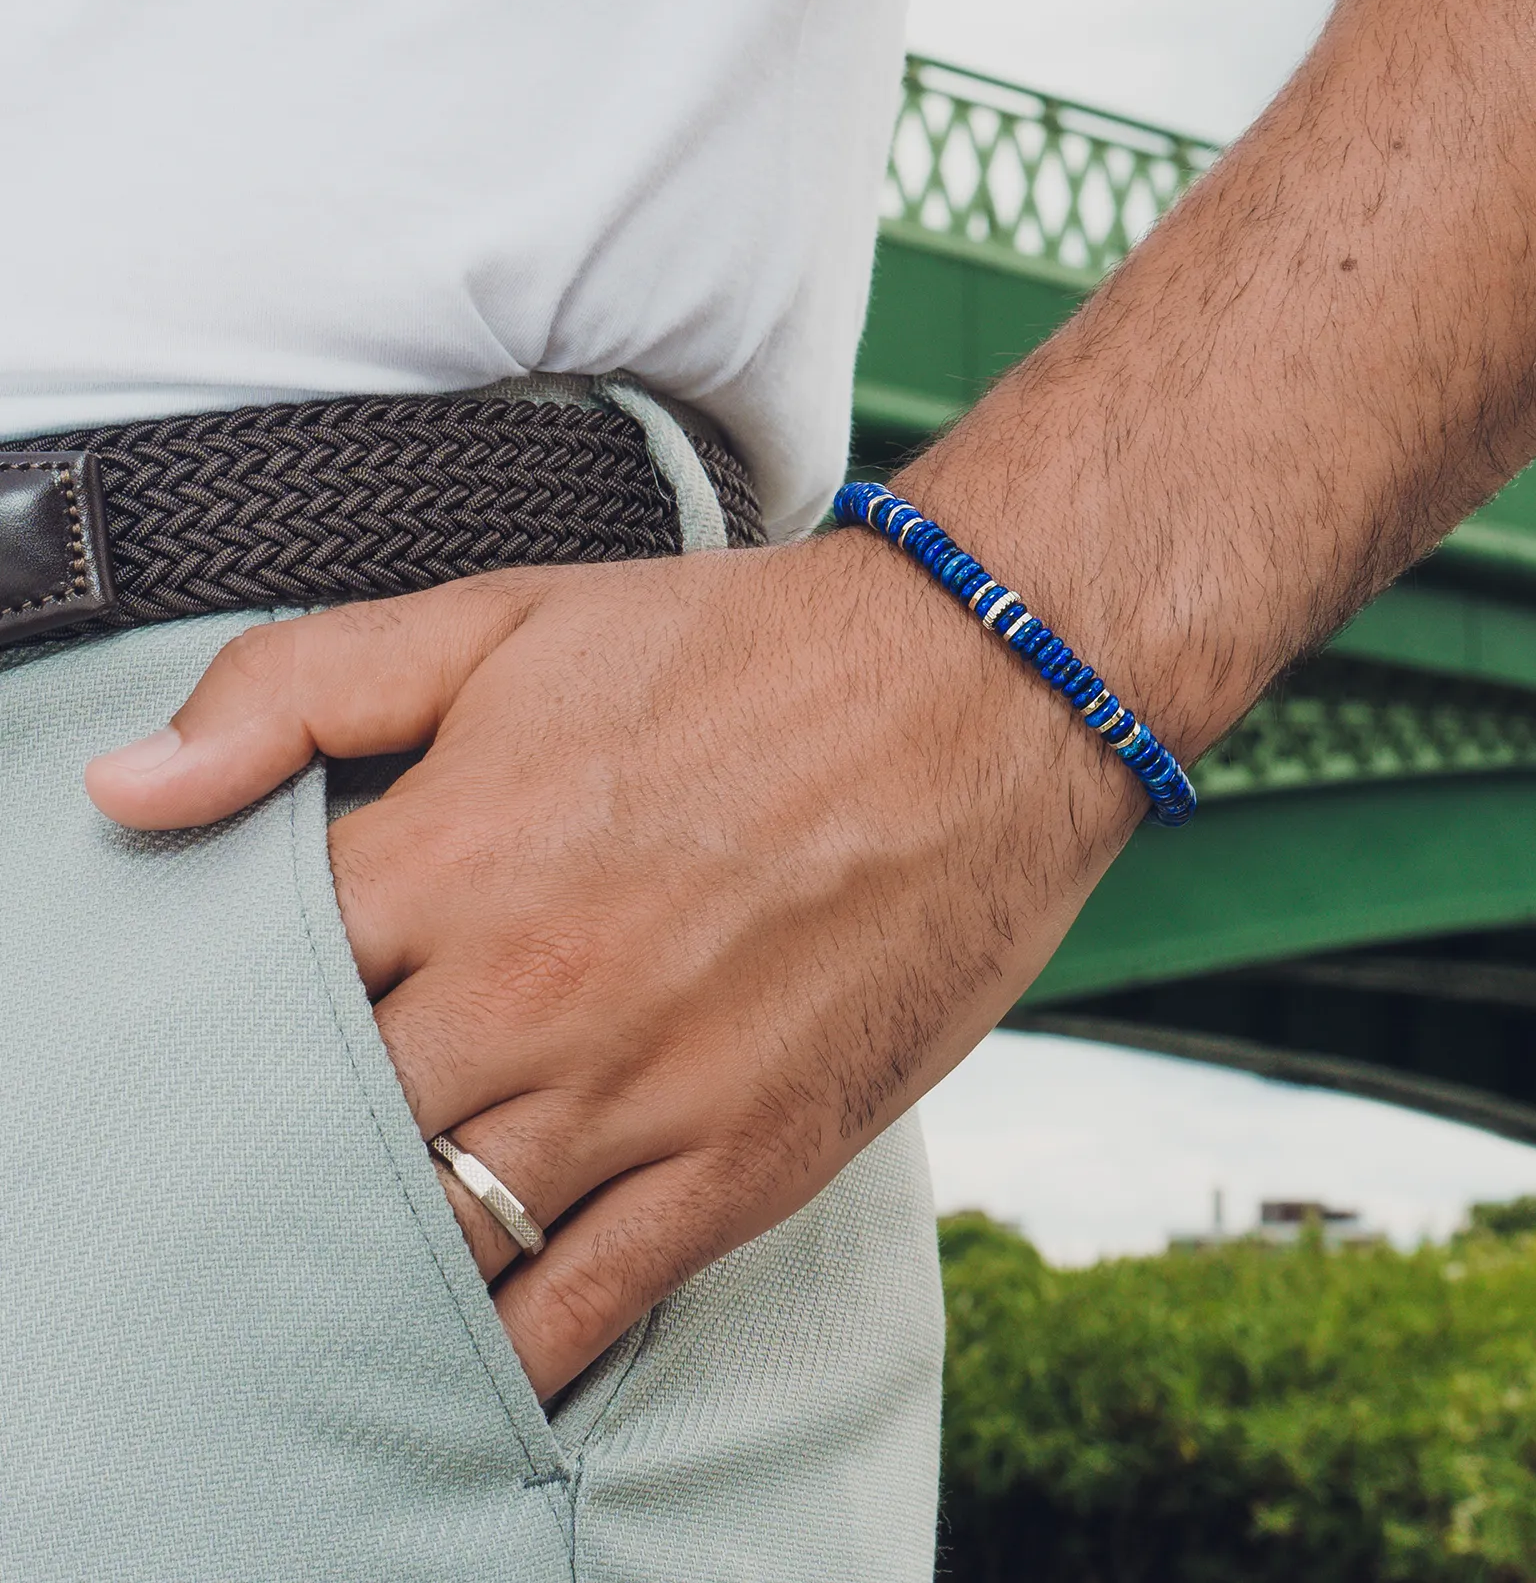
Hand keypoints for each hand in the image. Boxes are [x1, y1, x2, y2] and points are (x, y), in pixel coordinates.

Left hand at [85, 534, 1138, 1396]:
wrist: (978, 690)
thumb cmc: (742, 648)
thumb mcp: (505, 619)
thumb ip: (298, 688)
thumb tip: (125, 796)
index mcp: (448, 857)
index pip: (249, 998)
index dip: (218, 1027)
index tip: (228, 1038)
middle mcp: (526, 993)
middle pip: (329, 1134)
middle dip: (287, 1151)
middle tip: (274, 1157)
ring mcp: (639, 1091)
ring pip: (443, 1236)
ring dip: (380, 1257)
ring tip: (346, 1259)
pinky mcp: (746, 1159)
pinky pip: (588, 1301)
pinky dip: (514, 1347)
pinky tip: (476, 1348)